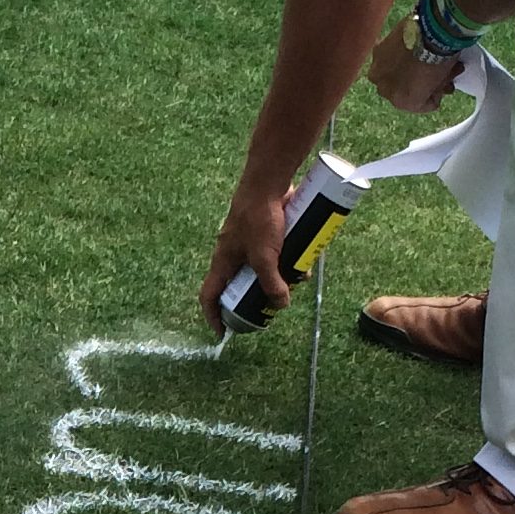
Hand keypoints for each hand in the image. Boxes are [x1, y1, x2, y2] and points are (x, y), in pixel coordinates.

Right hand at [201, 178, 289, 330]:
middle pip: (240, 284)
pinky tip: (304, 257)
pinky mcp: (266, 230)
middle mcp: (233, 253)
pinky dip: (287, 258)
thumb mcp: (265, 257)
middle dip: (257, 296)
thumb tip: (280, 305)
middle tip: (273, 306)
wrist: (269, 181)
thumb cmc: (259, 218)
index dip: (213, 316)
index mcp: (223, 261)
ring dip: (278, 276)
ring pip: (261, 268)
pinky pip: (275, 252)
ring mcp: (249, 242)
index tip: (223, 332)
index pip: (210, 295)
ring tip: (298, 277)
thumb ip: (272, 283)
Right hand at [367, 18, 463, 112]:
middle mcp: (385, 90)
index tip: (441, 83)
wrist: (431, 29)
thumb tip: (436, 83)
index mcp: (402, 102)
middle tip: (434, 71)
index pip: (420, 103)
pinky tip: (411, 45)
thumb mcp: (442, 79)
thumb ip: (434, 87)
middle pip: (404, 90)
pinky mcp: (377, 51)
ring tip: (423, 56)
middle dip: (418, 82)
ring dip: (407, 68)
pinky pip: (389, 56)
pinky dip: (399, 52)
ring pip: (395, 74)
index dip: (432, 93)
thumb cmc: (440, 55)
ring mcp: (378, 70)